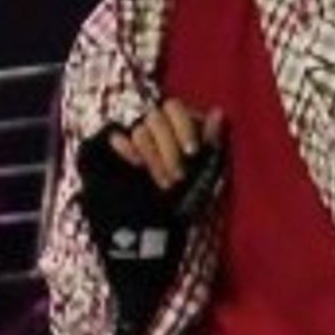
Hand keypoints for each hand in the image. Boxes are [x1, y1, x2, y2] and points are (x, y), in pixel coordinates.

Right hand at [107, 99, 224, 190]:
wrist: (158, 227)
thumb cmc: (187, 196)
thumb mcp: (206, 171)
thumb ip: (212, 141)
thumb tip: (218, 112)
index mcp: (176, 123)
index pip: (174, 108)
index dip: (183, 127)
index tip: (192, 151)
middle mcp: (154, 124)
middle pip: (155, 118)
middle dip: (169, 149)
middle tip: (179, 177)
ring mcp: (133, 136)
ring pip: (139, 131)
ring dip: (153, 157)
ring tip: (164, 183)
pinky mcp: (116, 150)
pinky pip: (116, 138)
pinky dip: (127, 150)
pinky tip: (138, 165)